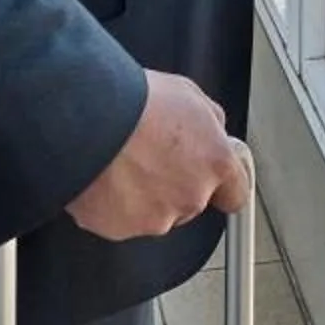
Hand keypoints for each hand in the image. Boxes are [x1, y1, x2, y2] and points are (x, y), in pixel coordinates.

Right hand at [66, 70, 249, 239]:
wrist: (88, 119)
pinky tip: (105, 177)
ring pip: (156, 213)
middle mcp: (191, 196)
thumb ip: (210, 123)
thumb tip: (213, 133)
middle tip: (149, 155)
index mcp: (215, 163)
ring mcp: (156, 217)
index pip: (236, 194)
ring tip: (122, 163)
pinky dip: (115, 204)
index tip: (213, 182)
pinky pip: (122, 219)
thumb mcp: (188, 95)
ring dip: (144, 195)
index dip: (222, 186)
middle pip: (190, 201)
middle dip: (174, 184)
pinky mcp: (121, 229)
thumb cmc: (135, 101)